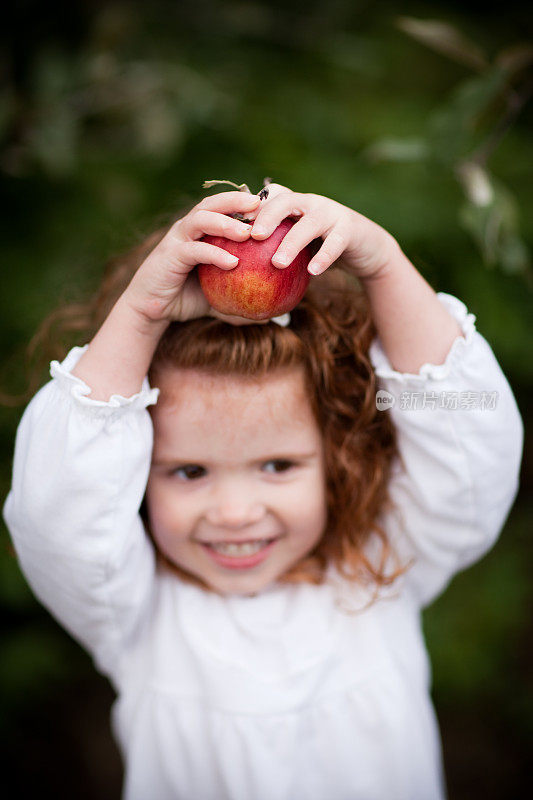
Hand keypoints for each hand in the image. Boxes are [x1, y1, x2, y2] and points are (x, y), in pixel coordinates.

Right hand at [124, 191, 261, 323]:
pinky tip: (233, 263)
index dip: (244, 203)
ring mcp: (177, 239)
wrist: (152, 310)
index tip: (270, 206)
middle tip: (260, 203)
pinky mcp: (170, 255)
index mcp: (201, 231)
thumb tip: (269, 318)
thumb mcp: (219, 298)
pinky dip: (214, 254)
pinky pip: (195, 250)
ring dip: (225, 222)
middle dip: (236, 200)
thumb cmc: (186, 299)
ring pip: (201, 219)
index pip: (223, 208)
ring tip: (247, 233)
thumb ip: (241, 301)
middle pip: (212, 203)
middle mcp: (188, 228)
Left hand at [246, 183, 398, 280]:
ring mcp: (332, 212)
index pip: (269, 197)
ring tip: (277, 263)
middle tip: (252, 236)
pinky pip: (335, 242)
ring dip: (292, 242)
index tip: (232, 224)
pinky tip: (312, 272)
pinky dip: (324, 257)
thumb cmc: (323, 248)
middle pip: (286, 201)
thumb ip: (276, 246)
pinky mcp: (350, 228)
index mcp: (294, 203)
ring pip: (310, 223)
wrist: (367, 248)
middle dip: (268, 217)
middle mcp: (311, 203)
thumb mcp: (298, 243)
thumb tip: (236, 266)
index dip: (251, 207)